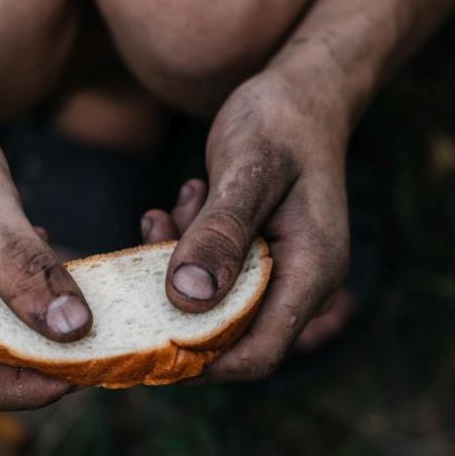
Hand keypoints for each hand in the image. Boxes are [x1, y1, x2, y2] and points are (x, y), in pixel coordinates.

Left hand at [143, 70, 350, 379]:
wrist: (302, 93)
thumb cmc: (280, 122)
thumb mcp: (248, 168)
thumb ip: (221, 232)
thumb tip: (187, 300)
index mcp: (313, 272)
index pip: (257, 354)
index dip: (200, 362)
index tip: (141, 341)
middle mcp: (302, 284)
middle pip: (229, 335)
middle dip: (178, 303)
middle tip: (153, 242)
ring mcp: (281, 274)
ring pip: (214, 304)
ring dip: (178, 268)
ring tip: (172, 211)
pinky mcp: (259, 261)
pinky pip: (213, 278)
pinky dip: (187, 250)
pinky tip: (182, 205)